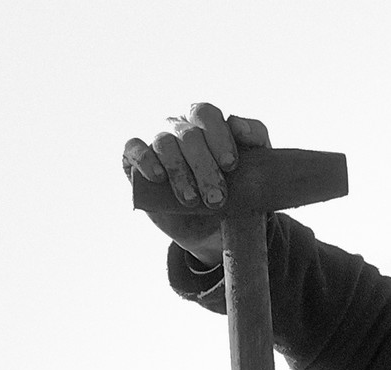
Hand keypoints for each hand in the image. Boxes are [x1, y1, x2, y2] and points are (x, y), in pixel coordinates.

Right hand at [121, 102, 271, 264]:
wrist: (216, 233)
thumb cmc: (238, 197)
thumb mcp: (257, 173)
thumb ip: (256, 142)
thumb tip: (238, 125)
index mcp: (208, 125)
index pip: (207, 115)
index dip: (218, 137)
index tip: (230, 165)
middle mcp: (182, 129)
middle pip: (188, 135)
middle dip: (204, 168)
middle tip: (217, 199)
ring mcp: (159, 144)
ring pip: (165, 144)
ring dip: (180, 173)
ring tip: (192, 200)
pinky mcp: (137, 162)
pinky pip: (133, 149)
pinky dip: (144, 160)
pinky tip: (158, 177)